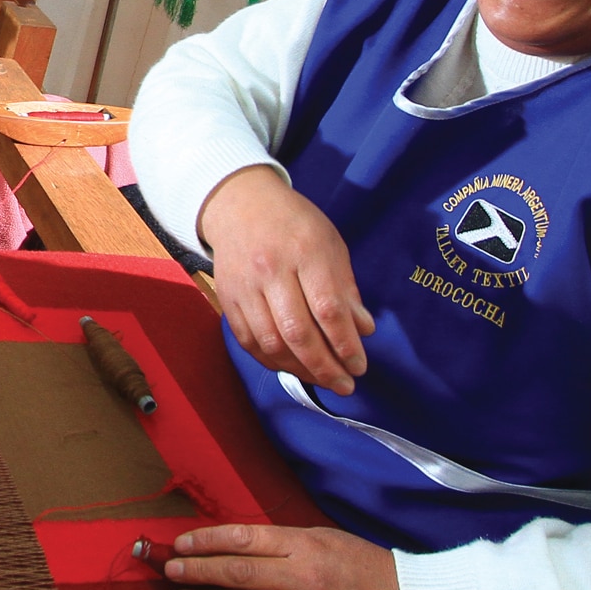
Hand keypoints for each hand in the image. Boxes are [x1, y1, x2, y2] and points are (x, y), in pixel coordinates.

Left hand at [165, 524, 400, 589]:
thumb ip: (280, 542)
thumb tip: (235, 544)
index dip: (209, 540)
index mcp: (303, 545)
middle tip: (171, 568)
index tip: (183, 542)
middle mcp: (300, 576)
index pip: (245, 539)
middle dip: (200, 570)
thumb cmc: (356, 561)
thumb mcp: (319, 537)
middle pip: (238, 572)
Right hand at [200, 166, 373, 393]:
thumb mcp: (330, 244)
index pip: (328, 310)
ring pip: (271, 343)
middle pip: (297, 332)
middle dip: (325, 367)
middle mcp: (271, 270)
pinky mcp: (227, 298)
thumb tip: (363, 330)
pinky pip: (248, 341)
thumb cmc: (294, 224)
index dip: (346, 344)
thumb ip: (346, 288)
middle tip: (345, 385)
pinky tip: (292, 367)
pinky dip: (272, 361)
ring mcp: (244, 286)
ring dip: (300, 370)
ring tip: (321, 380)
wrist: (240, 204)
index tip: (360, 366)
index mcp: (305, 252)